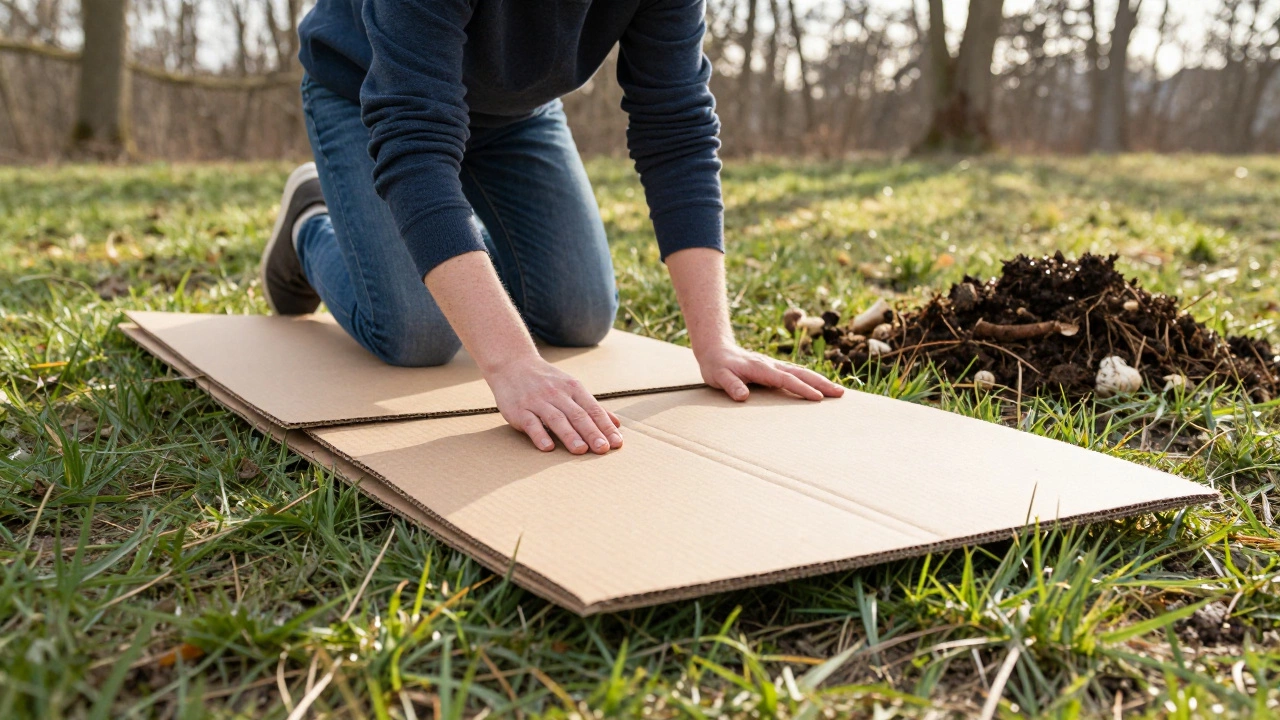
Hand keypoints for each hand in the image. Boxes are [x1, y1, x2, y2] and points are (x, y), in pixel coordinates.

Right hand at [487, 354, 623, 453]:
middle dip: (591, 432)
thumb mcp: (571, 387)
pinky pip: (531, 423)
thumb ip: (592, 407)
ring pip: (556, 419)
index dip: (605, 426)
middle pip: (577, 415)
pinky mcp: (519, 410)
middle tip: (602, 448)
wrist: (512, 364)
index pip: (593, 409)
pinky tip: (548, 447)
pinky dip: (540, 435)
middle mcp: (557, 394)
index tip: (616, 442)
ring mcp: (537, 401)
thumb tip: (616, 424)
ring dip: (569, 435)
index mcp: (573, 388)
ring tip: (581, 450)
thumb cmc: (547, 381)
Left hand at [697, 342, 844, 401]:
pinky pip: (797, 373)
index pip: (786, 379)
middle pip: (801, 374)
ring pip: (802, 372)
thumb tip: (743, 396)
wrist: (716, 348)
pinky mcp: (774, 368)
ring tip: (837, 391)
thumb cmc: (717, 365)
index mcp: (761, 368)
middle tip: (840, 393)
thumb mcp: (719, 376)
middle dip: (821, 383)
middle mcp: (772, 365)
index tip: (818, 397)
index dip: (802, 389)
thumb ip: (731, 385)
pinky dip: (811, 379)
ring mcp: (775, 365)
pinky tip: (820, 386)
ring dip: (820, 381)